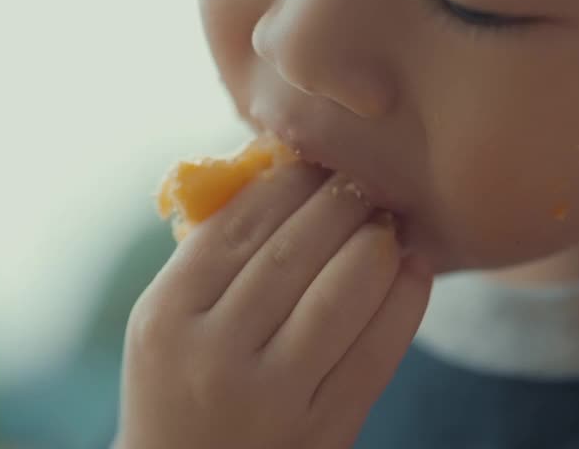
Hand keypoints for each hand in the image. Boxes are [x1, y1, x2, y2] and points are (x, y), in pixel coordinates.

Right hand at [115, 163, 432, 448]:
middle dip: (340, 202)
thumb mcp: (168, 323)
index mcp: (166, 314)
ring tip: (388, 220)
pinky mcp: (323, 431)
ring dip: (375, 244)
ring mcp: (271, 397)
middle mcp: (214, 353)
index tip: (319, 157)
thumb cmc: (180, 385)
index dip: (288, 180)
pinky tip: (412, 269)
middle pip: (293, 250)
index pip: (238, 223)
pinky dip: (404, 301)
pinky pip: (377, 350)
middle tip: (368, 177)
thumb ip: (214, 257)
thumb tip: (284, 167)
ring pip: (340, 294)